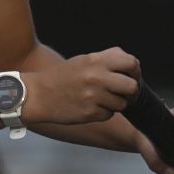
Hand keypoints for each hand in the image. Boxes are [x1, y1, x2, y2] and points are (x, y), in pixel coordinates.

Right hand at [25, 47, 140, 125]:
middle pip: (132, 86)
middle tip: (124, 94)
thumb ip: (106, 59)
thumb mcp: (83, 60)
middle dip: (131, 92)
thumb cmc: (62, 77)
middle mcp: (96, 77)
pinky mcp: (90, 112)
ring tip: (102, 100)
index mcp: (96, 60)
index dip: (135, 71)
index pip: (131, 63)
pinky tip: (91, 107)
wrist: (39, 95)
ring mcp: (93, 96)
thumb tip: (131, 62)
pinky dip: (103, 112)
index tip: (130, 76)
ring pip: (122, 103)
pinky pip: (109, 114)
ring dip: (116, 104)